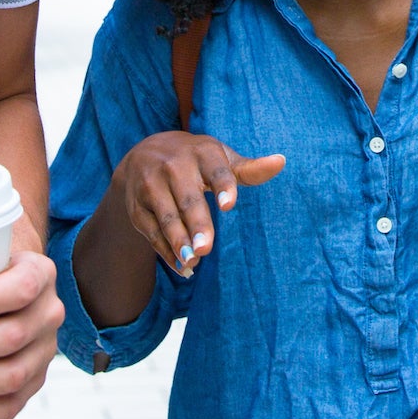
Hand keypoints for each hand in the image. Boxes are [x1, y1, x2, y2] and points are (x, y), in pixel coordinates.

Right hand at [108, 131, 285, 277]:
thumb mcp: (220, 158)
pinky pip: (151, 231)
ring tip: (193, 261)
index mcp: (201, 152)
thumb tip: (281, 162)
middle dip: (197, 224)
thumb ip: (249, 169)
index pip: (215, 170)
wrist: (142, 154)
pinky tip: (181, 266)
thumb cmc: (195, 160)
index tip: (229, 206)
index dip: (222, 186)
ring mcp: (150, 185)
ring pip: (166, 217)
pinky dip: (165, 251)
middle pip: (188, 199)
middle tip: (207, 249)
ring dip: (178, 241)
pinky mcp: (136, 206)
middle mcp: (173, 165)